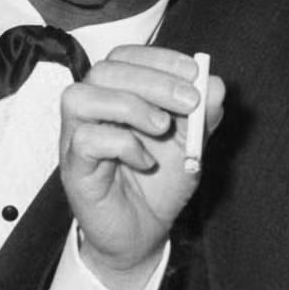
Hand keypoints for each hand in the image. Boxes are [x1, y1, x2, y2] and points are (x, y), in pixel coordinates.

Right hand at [57, 46, 220, 289]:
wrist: (144, 233)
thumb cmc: (160, 183)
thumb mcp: (192, 144)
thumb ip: (204, 113)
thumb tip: (214, 83)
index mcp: (116, 94)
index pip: (126, 55)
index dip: (160, 58)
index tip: (195, 74)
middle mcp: (91, 110)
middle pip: (104, 70)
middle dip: (152, 81)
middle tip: (189, 102)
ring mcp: (76, 137)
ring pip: (81, 97)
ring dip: (129, 105)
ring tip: (162, 128)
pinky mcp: (74, 167)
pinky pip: (86, 140)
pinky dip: (122, 145)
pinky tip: (145, 162)